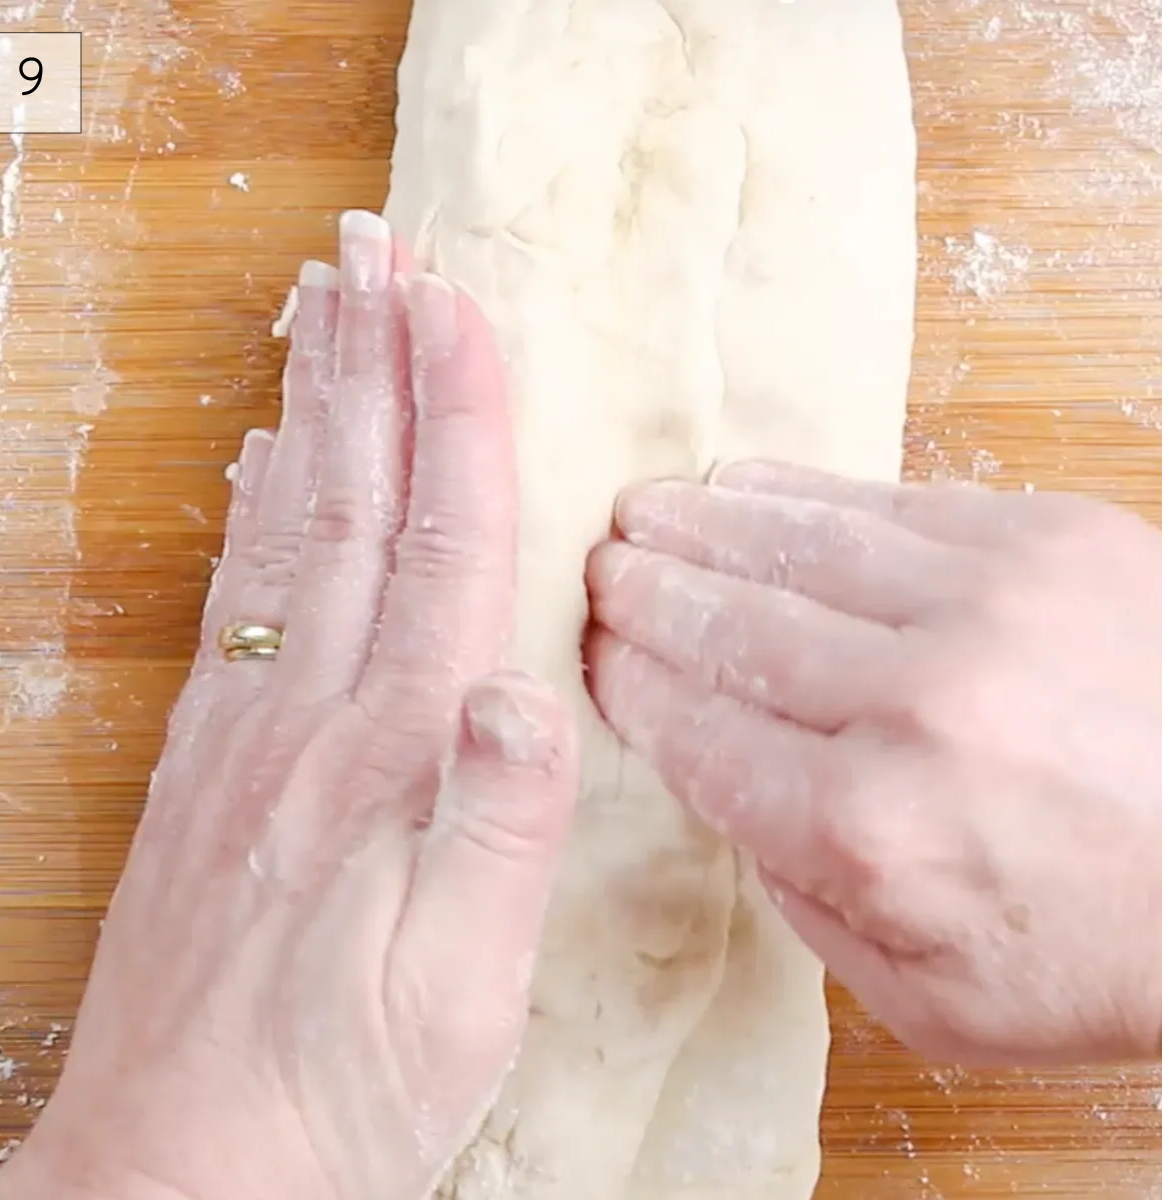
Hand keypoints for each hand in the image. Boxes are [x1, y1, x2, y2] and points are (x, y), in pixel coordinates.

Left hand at [0, 212, 576, 1199]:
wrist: (182, 1172)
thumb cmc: (343, 1090)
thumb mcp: (463, 987)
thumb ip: (499, 827)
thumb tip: (523, 688)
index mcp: (392, 752)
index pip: (439, 546)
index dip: (455, 420)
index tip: (456, 309)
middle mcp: (312, 716)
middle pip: (350, 505)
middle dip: (369, 365)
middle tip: (372, 253)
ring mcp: (246, 732)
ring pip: (285, 533)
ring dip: (309, 410)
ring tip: (321, 314)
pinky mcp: (208, 765)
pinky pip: (234, 606)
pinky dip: (250, 515)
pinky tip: (256, 465)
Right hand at [585, 459, 1161, 1066]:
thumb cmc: (1105, 945)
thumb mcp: (929, 998)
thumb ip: (802, 901)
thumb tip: (732, 791)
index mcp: (868, 829)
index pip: (695, 730)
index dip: (627, 684)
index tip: (592, 655)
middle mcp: (914, 702)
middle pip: (724, 625)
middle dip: (640, 595)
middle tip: (596, 571)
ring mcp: (986, 602)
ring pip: (787, 545)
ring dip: (695, 527)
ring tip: (640, 515)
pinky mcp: (1046, 537)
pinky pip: (879, 499)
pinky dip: (791, 493)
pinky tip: (738, 487)